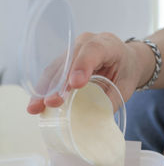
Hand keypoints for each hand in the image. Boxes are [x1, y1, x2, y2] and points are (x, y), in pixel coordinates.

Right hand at [27, 32, 146, 113]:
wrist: (125, 61)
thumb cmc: (126, 71)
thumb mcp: (126, 86)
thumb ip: (111, 101)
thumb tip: (94, 122)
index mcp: (108, 45)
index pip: (93, 50)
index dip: (82, 66)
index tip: (76, 85)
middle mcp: (86, 43)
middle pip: (68, 60)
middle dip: (58, 83)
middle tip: (50, 103)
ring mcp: (73, 51)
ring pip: (56, 68)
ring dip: (45, 89)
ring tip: (36, 107)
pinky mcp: (65, 62)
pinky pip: (53, 74)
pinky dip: (45, 89)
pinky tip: (38, 103)